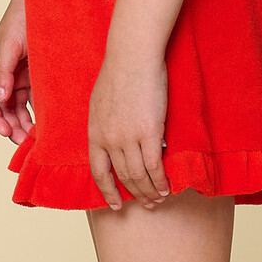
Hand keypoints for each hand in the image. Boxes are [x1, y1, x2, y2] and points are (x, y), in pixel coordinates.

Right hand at [0, 0, 33, 142]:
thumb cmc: (23, 16)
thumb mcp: (10, 43)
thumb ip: (3, 70)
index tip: (7, 133)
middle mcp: (4, 74)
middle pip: (4, 108)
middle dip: (12, 126)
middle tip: (26, 142)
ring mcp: (21, 74)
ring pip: (19, 106)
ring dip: (25, 122)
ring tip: (36, 136)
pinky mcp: (37, 73)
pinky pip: (35, 97)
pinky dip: (38, 110)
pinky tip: (47, 120)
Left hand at [87, 49, 169, 210]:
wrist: (133, 56)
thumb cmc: (120, 72)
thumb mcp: (100, 102)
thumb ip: (104, 124)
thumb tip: (111, 138)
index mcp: (94, 133)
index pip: (98, 171)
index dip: (107, 191)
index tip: (115, 205)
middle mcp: (108, 140)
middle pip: (122, 176)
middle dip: (135, 194)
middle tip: (147, 204)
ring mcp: (127, 138)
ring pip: (138, 175)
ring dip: (150, 191)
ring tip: (159, 199)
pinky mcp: (148, 132)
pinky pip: (154, 166)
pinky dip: (160, 180)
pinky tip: (167, 187)